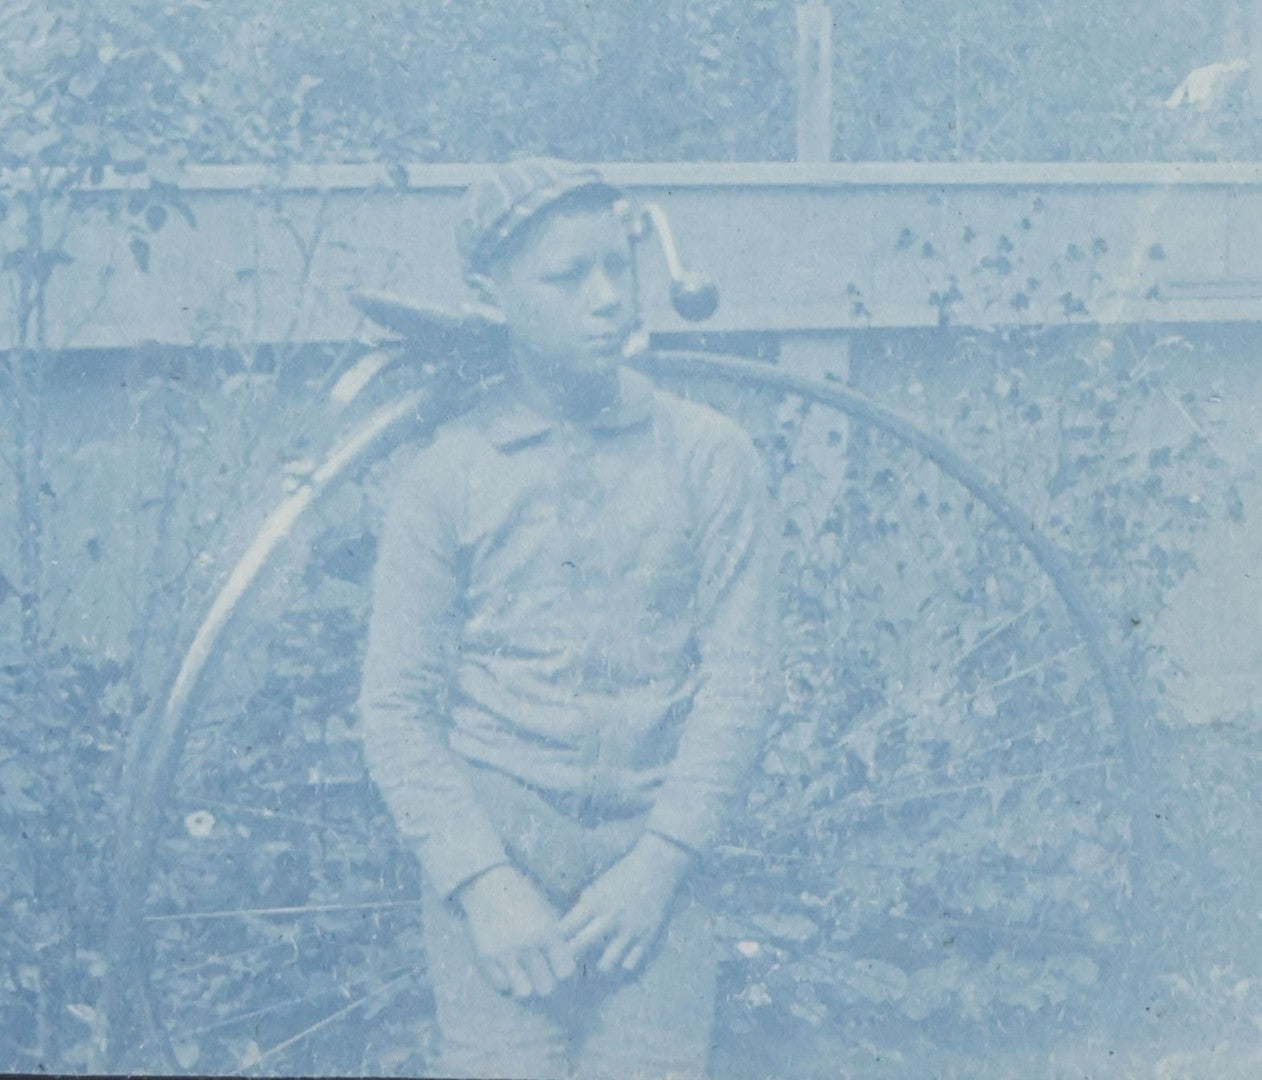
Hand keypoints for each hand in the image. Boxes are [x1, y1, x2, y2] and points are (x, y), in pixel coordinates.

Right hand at [458, 864, 576, 998]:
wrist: (487, 884)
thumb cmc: (522, 895)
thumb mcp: (546, 910)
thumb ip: (556, 936)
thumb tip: (567, 961)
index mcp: (546, 930)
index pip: (565, 970)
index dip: (561, 969)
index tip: (556, 963)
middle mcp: (526, 944)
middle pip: (546, 987)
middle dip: (544, 981)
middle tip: (538, 972)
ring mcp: (504, 952)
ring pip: (523, 991)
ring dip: (523, 984)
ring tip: (521, 974)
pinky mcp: (484, 957)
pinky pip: (500, 985)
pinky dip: (504, 981)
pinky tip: (505, 970)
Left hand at [559, 833, 691, 974]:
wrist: (658, 865)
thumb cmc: (625, 872)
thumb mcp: (600, 884)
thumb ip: (585, 903)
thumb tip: (570, 922)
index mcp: (594, 902)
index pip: (566, 927)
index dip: (556, 939)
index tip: (552, 945)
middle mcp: (609, 919)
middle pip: (580, 946)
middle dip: (570, 955)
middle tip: (569, 962)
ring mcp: (629, 930)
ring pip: (607, 962)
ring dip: (601, 963)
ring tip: (599, 964)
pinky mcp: (647, 936)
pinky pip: (631, 962)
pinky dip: (625, 962)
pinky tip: (623, 958)